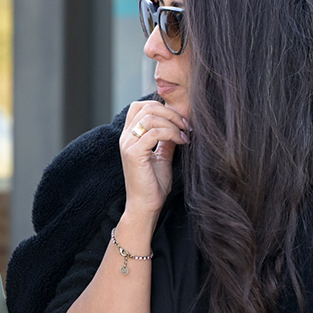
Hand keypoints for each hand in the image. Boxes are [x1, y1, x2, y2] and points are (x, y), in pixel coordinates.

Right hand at [120, 100, 188, 216]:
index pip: (140, 106)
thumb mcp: (162, 157)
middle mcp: (126, 137)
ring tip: (184, 135)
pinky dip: (171, 134)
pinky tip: (181, 142)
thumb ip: (166, 140)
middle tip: (186, 126)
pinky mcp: (134, 154)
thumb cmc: (153, 185)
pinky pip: (153, 133)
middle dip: (171, 113)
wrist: (146, 206)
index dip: (161, 107)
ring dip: (173, 123)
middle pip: (147, 107)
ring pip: (151, 117)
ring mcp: (128, 145)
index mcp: (130, 136)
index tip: (179, 121)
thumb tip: (177, 126)